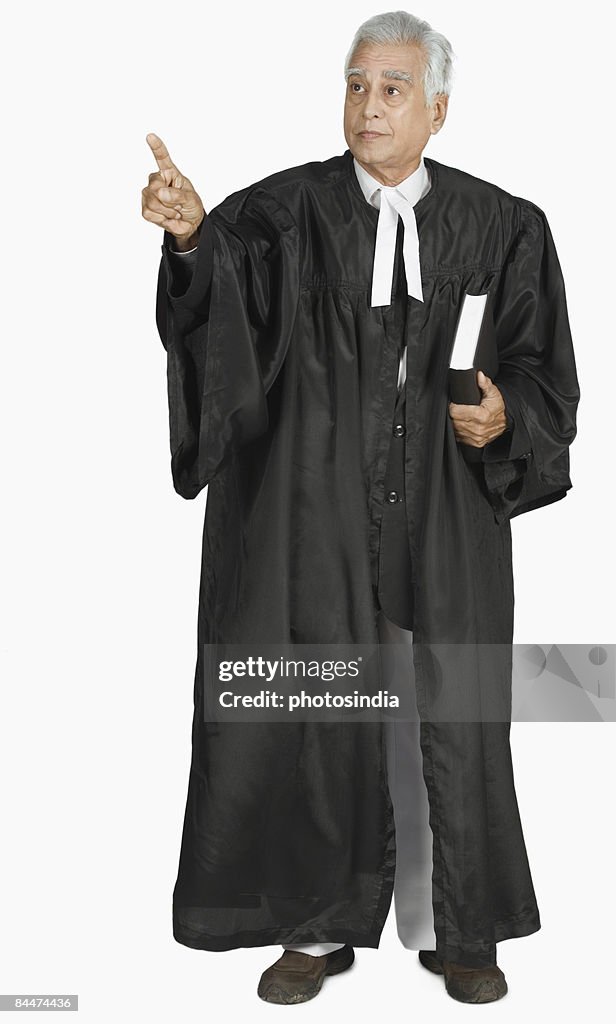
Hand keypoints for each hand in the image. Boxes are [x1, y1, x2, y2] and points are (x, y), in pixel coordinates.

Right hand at [142, 132, 204, 247]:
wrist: (190, 224)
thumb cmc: (191, 206)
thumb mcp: (191, 199)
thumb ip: (178, 195)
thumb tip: (161, 193)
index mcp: (170, 173)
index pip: (162, 158)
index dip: (156, 148)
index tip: (150, 136)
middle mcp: (157, 181)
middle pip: (155, 188)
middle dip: (169, 201)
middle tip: (179, 205)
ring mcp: (149, 194)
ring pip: (151, 202)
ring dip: (167, 211)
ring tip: (175, 211)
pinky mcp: (146, 208)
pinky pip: (149, 213)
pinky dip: (161, 218)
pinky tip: (166, 217)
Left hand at [448, 370, 507, 447]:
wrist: (507, 420)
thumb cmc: (499, 406)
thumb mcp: (493, 392)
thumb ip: (485, 383)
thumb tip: (479, 375)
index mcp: (480, 416)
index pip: (456, 412)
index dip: (453, 406)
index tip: (455, 403)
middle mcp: (477, 429)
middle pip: (454, 421)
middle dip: (454, 413)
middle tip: (458, 408)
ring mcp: (476, 438)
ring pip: (455, 429)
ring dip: (455, 422)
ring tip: (461, 415)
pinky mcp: (475, 443)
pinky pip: (459, 437)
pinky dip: (459, 431)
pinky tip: (464, 424)